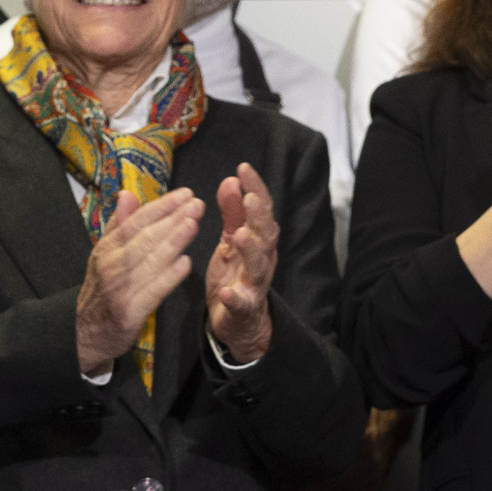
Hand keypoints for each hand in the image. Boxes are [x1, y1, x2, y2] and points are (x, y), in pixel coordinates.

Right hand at [73, 188, 202, 377]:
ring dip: (173, 242)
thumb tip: (126, 194)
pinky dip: (169, 277)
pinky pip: (152, 291)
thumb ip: (118, 225)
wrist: (85, 332)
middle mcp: (111, 265)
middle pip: (145, 238)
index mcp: (107, 248)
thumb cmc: (103, 290)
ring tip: (193, 224)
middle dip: (173, 219)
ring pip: (150, 261)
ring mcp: (119, 289)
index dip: (161, 206)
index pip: (136, 221)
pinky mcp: (128, 312)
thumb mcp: (104, 254)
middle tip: (197, 204)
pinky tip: (185, 264)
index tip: (185, 194)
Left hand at [203, 163, 279, 365]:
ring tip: (239, 236)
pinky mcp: (243, 308)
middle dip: (258, 216)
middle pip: (265, 235)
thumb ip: (233, 212)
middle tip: (250, 197)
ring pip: (258, 266)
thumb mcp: (232, 240)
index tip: (243, 168)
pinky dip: (235, 297)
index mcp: (259, 240)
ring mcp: (254, 284)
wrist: (240, 322)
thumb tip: (231, 180)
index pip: (261, 210)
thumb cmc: (235, 274)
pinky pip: (242, 302)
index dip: (256, 188)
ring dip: (250, 251)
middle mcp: (262, 259)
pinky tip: (226, 292)